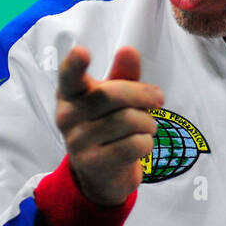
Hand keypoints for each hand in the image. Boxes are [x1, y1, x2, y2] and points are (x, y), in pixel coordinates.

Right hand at [55, 46, 162, 205]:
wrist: (101, 174)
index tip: (82, 51)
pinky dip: (147, 143)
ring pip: (129, 120)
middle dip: (144, 94)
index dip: (75, 64)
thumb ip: (123, 75)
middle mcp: (67, 116)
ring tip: (146, 127)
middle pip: (112, 94)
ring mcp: (77, 142)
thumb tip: (129, 50)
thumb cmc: (108, 126)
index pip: (69, 77)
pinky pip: (134, 144)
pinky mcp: (94, 163)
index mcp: (70, 94)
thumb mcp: (116, 98)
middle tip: (159, 99)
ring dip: (148, 123)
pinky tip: (140, 146)